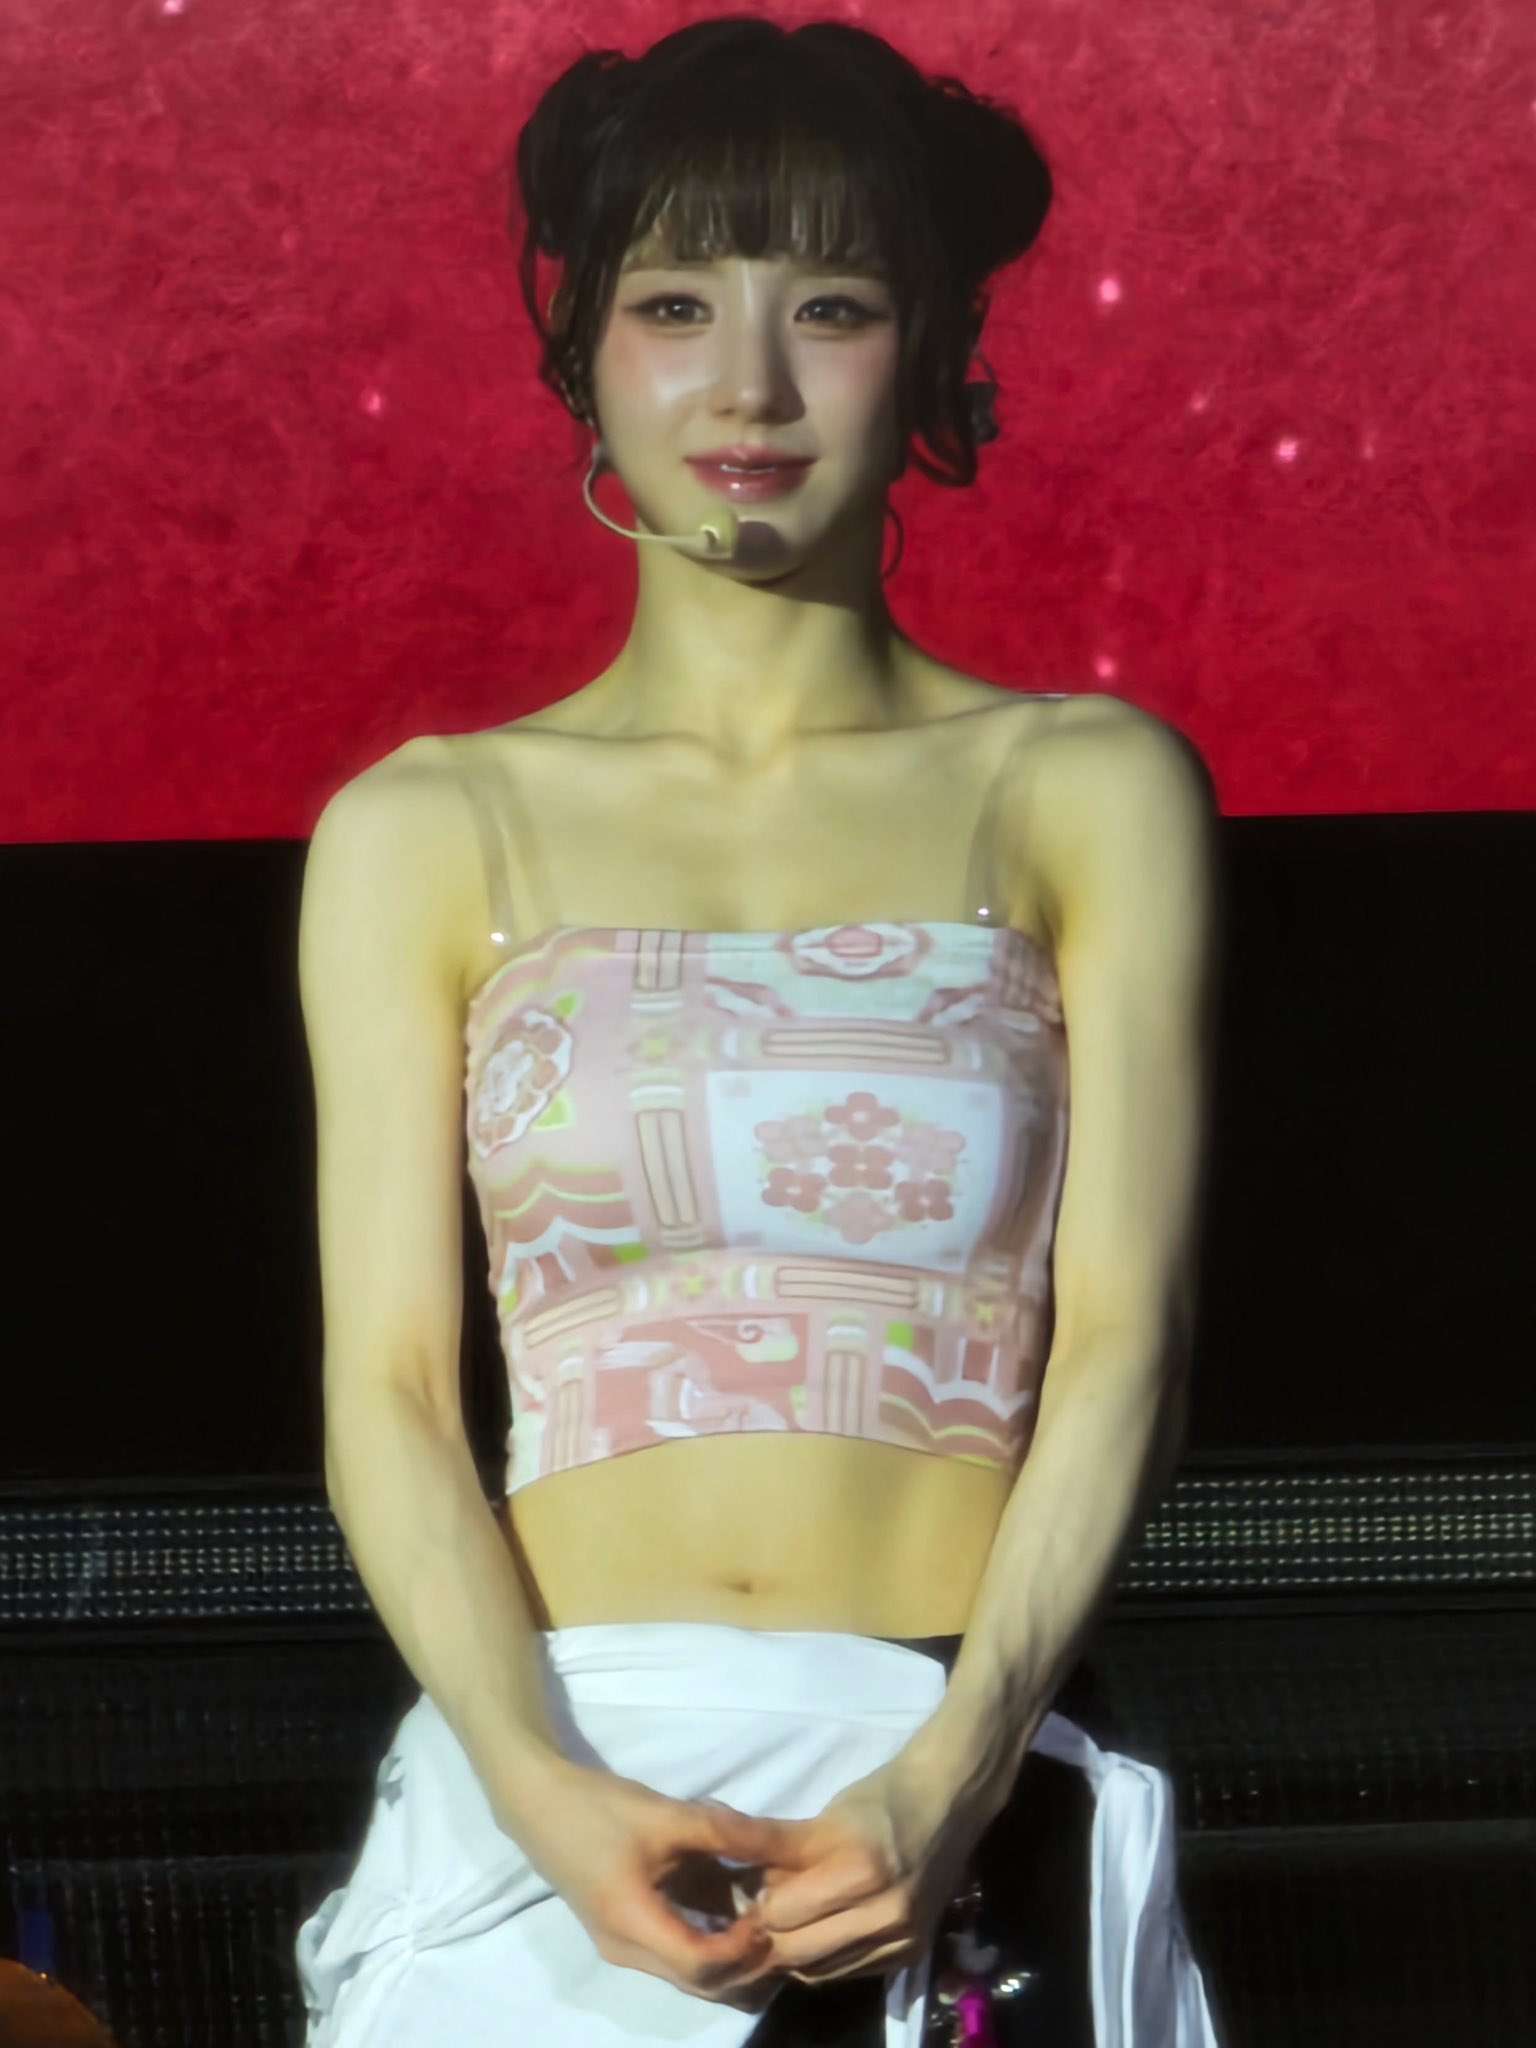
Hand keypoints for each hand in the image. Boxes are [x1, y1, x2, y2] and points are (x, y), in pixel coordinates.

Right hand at [495, 1759, 786, 2012]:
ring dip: (731, 1959)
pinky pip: (675, 1959)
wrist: (537, 1805)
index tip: (770, 1911)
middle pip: (699, 1983)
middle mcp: (626, 1951)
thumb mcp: (666, 1814)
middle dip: (746, 1962)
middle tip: (780, 1923)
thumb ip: (725, 1833)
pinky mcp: (622, 1936)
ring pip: (689, 1977)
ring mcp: (621, 1949)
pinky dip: (710, 1947)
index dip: (743, 1947)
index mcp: (632, 1924)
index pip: (701, 1964)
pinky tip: (734, 1914)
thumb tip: (785, 1846)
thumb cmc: (599, 1808)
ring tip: (764, 1919)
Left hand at [744, 1749, 1005, 1987]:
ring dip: (798, 1949)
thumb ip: (774, 1848)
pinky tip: (824, 1929)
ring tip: (795, 1918)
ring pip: (820, 1971)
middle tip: (768, 1906)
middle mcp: (887, 1913)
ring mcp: (903, 1939)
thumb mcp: (822, 1817)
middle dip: (774, 1931)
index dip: (760, 1900)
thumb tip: (734, 1884)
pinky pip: (849, 1972)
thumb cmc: (879, 1801)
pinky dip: (827, 1957)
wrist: (948, 1804)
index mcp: (862, 1869)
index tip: (754, 1885)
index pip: (781, 1914)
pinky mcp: (911, 1956)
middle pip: (798, 1951)